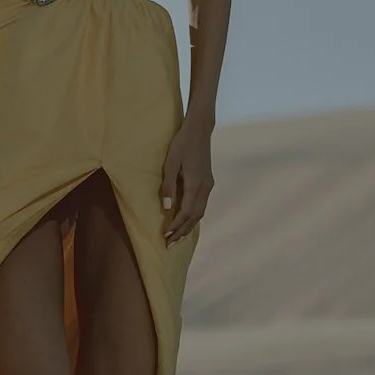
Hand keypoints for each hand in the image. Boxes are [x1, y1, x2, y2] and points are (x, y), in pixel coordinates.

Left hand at [160, 118, 213, 245]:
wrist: (199, 130)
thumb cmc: (181, 144)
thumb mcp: (170, 163)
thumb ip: (168, 186)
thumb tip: (167, 208)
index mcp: (195, 183)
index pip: (186, 212)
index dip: (176, 226)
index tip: (165, 236)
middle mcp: (205, 187)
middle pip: (195, 216)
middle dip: (183, 232)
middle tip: (170, 245)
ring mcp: (208, 185)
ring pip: (200, 212)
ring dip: (189, 226)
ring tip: (177, 237)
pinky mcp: (208, 182)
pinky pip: (202, 205)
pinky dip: (194, 216)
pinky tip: (186, 221)